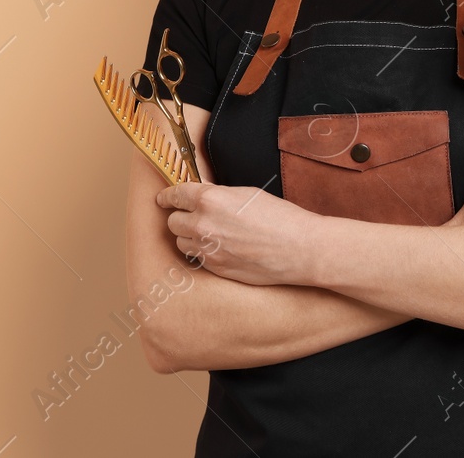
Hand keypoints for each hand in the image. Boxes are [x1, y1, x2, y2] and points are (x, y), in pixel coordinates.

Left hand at [155, 181, 312, 286]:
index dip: (167, 197)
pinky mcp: (215, 269)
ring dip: (190, 237)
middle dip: (181, 218)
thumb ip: (217, 195)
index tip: (163, 199)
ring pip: (181, 242)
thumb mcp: (245, 194)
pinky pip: (198, 259)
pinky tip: (220, 249)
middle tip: (193, 216)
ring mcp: (207, 250)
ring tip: (209, 234)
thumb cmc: (279, 218)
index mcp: (209, 199)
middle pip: (173, 222)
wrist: (299, 249)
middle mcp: (202, 224)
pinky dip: (203, 253)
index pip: (175, 195)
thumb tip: (201, 197)